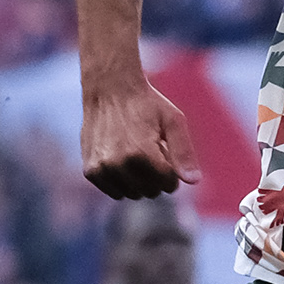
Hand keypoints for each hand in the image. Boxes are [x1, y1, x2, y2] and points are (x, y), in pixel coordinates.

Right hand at [82, 81, 200, 198]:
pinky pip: (114, 191)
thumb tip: (194, 182)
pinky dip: (123, 182)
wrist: (109, 90)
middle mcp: (118, 163)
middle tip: (153, 153)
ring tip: (138, 156)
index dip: (172, 171)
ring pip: (132, 194)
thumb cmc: (146, 104)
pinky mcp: (90, 171)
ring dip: (140, 181)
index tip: (167, 154)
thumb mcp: (174, 121)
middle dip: (158, 177)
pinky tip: (124, 162)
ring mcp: (101, 169)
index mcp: (141, 153)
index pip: (167, 183)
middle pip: (151, 191)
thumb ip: (184, 153)